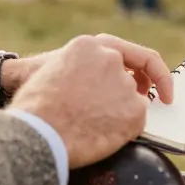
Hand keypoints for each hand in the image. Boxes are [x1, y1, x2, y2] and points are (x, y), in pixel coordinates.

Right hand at [9, 36, 173, 167]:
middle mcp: (111, 59)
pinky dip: (124, 131)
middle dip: (130, 95)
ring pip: (132, 102)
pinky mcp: (134, 110)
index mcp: (89, 46)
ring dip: (118, 116)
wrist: (36, 133)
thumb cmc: (35, 108)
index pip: (123, 53)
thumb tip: (93, 87)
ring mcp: (124, 84)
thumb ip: (81, 71)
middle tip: (129, 110)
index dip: (138, 69)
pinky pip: (137, 122)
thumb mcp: (54, 72)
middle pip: (130, 80)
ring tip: (92, 130)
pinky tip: (101, 139)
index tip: (149, 84)